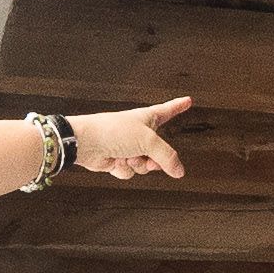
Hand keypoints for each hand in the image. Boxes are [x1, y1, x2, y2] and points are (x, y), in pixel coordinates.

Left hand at [73, 97, 191, 179]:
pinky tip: (115, 161)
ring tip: (126, 155)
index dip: (178, 106)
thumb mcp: (148, 141)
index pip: (168, 110)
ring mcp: (128, 147)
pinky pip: (130, 171)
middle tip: (149, 157)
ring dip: (137, 164)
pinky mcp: (117, 160)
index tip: (187, 101)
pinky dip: (124, 169)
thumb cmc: (113, 131)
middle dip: (155, 158)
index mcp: (147, 118)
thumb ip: (167, 157)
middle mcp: (139, 132)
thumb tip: (179, 171)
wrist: (86, 142)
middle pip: (160, 151)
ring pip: (145, 165)